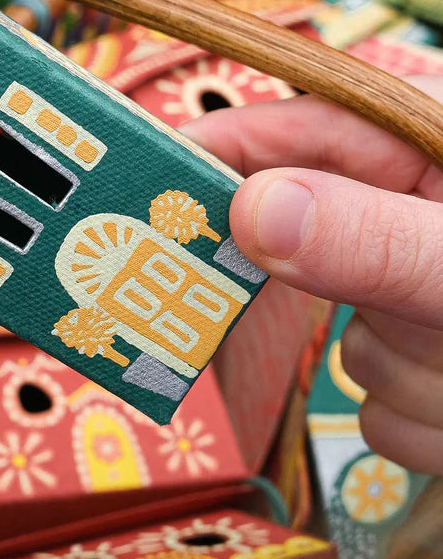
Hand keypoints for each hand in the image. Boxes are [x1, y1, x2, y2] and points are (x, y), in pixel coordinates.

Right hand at [185, 77, 442, 476]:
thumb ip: (379, 238)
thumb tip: (250, 207)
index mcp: (438, 153)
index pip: (304, 128)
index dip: (222, 151)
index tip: (146, 183)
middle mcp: (424, 222)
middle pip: (308, 251)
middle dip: (348, 300)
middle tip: (379, 312)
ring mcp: (424, 306)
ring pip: (346, 351)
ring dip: (414, 379)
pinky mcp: (430, 383)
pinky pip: (375, 414)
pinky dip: (427, 430)